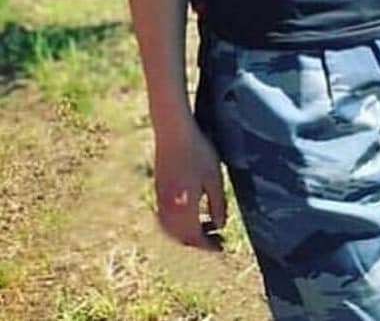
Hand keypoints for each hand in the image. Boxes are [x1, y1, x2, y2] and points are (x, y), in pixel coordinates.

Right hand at [153, 118, 226, 249]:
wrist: (172, 133)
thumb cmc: (197, 152)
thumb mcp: (214, 178)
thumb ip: (218, 204)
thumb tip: (219, 226)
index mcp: (183, 208)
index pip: (194, 238)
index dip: (209, 246)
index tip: (221, 247)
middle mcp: (167, 209)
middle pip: (181, 238)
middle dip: (199, 242)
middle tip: (217, 240)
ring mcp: (159, 201)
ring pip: (171, 230)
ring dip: (188, 235)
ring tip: (206, 228)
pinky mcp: (158, 192)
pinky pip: (166, 219)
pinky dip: (178, 224)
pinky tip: (191, 215)